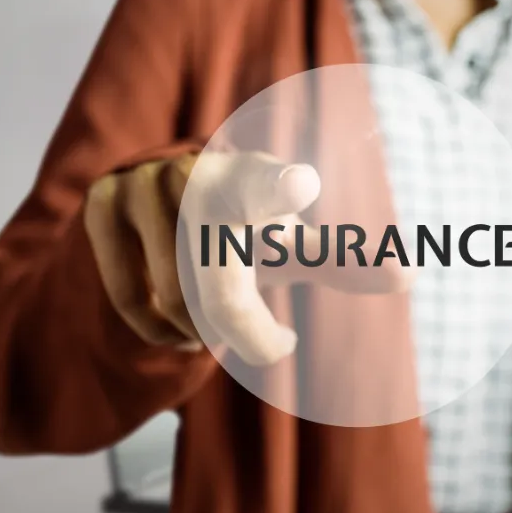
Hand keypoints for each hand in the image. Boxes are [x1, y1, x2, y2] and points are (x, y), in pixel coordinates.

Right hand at [83, 151, 410, 366]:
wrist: (161, 209)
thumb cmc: (241, 231)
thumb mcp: (289, 245)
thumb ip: (344, 259)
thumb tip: (411, 277)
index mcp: (252, 178)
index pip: (265, 186)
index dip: (281, 188)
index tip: (302, 185)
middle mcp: (193, 174)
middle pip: (216, 290)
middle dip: (242, 326)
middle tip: (270, 337)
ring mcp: (139, 186)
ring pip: (172, 302)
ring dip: (198, 327)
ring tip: (209, 308)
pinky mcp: (99, 205)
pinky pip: (133, 302)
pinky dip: (160, 327)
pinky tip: (174, 318)